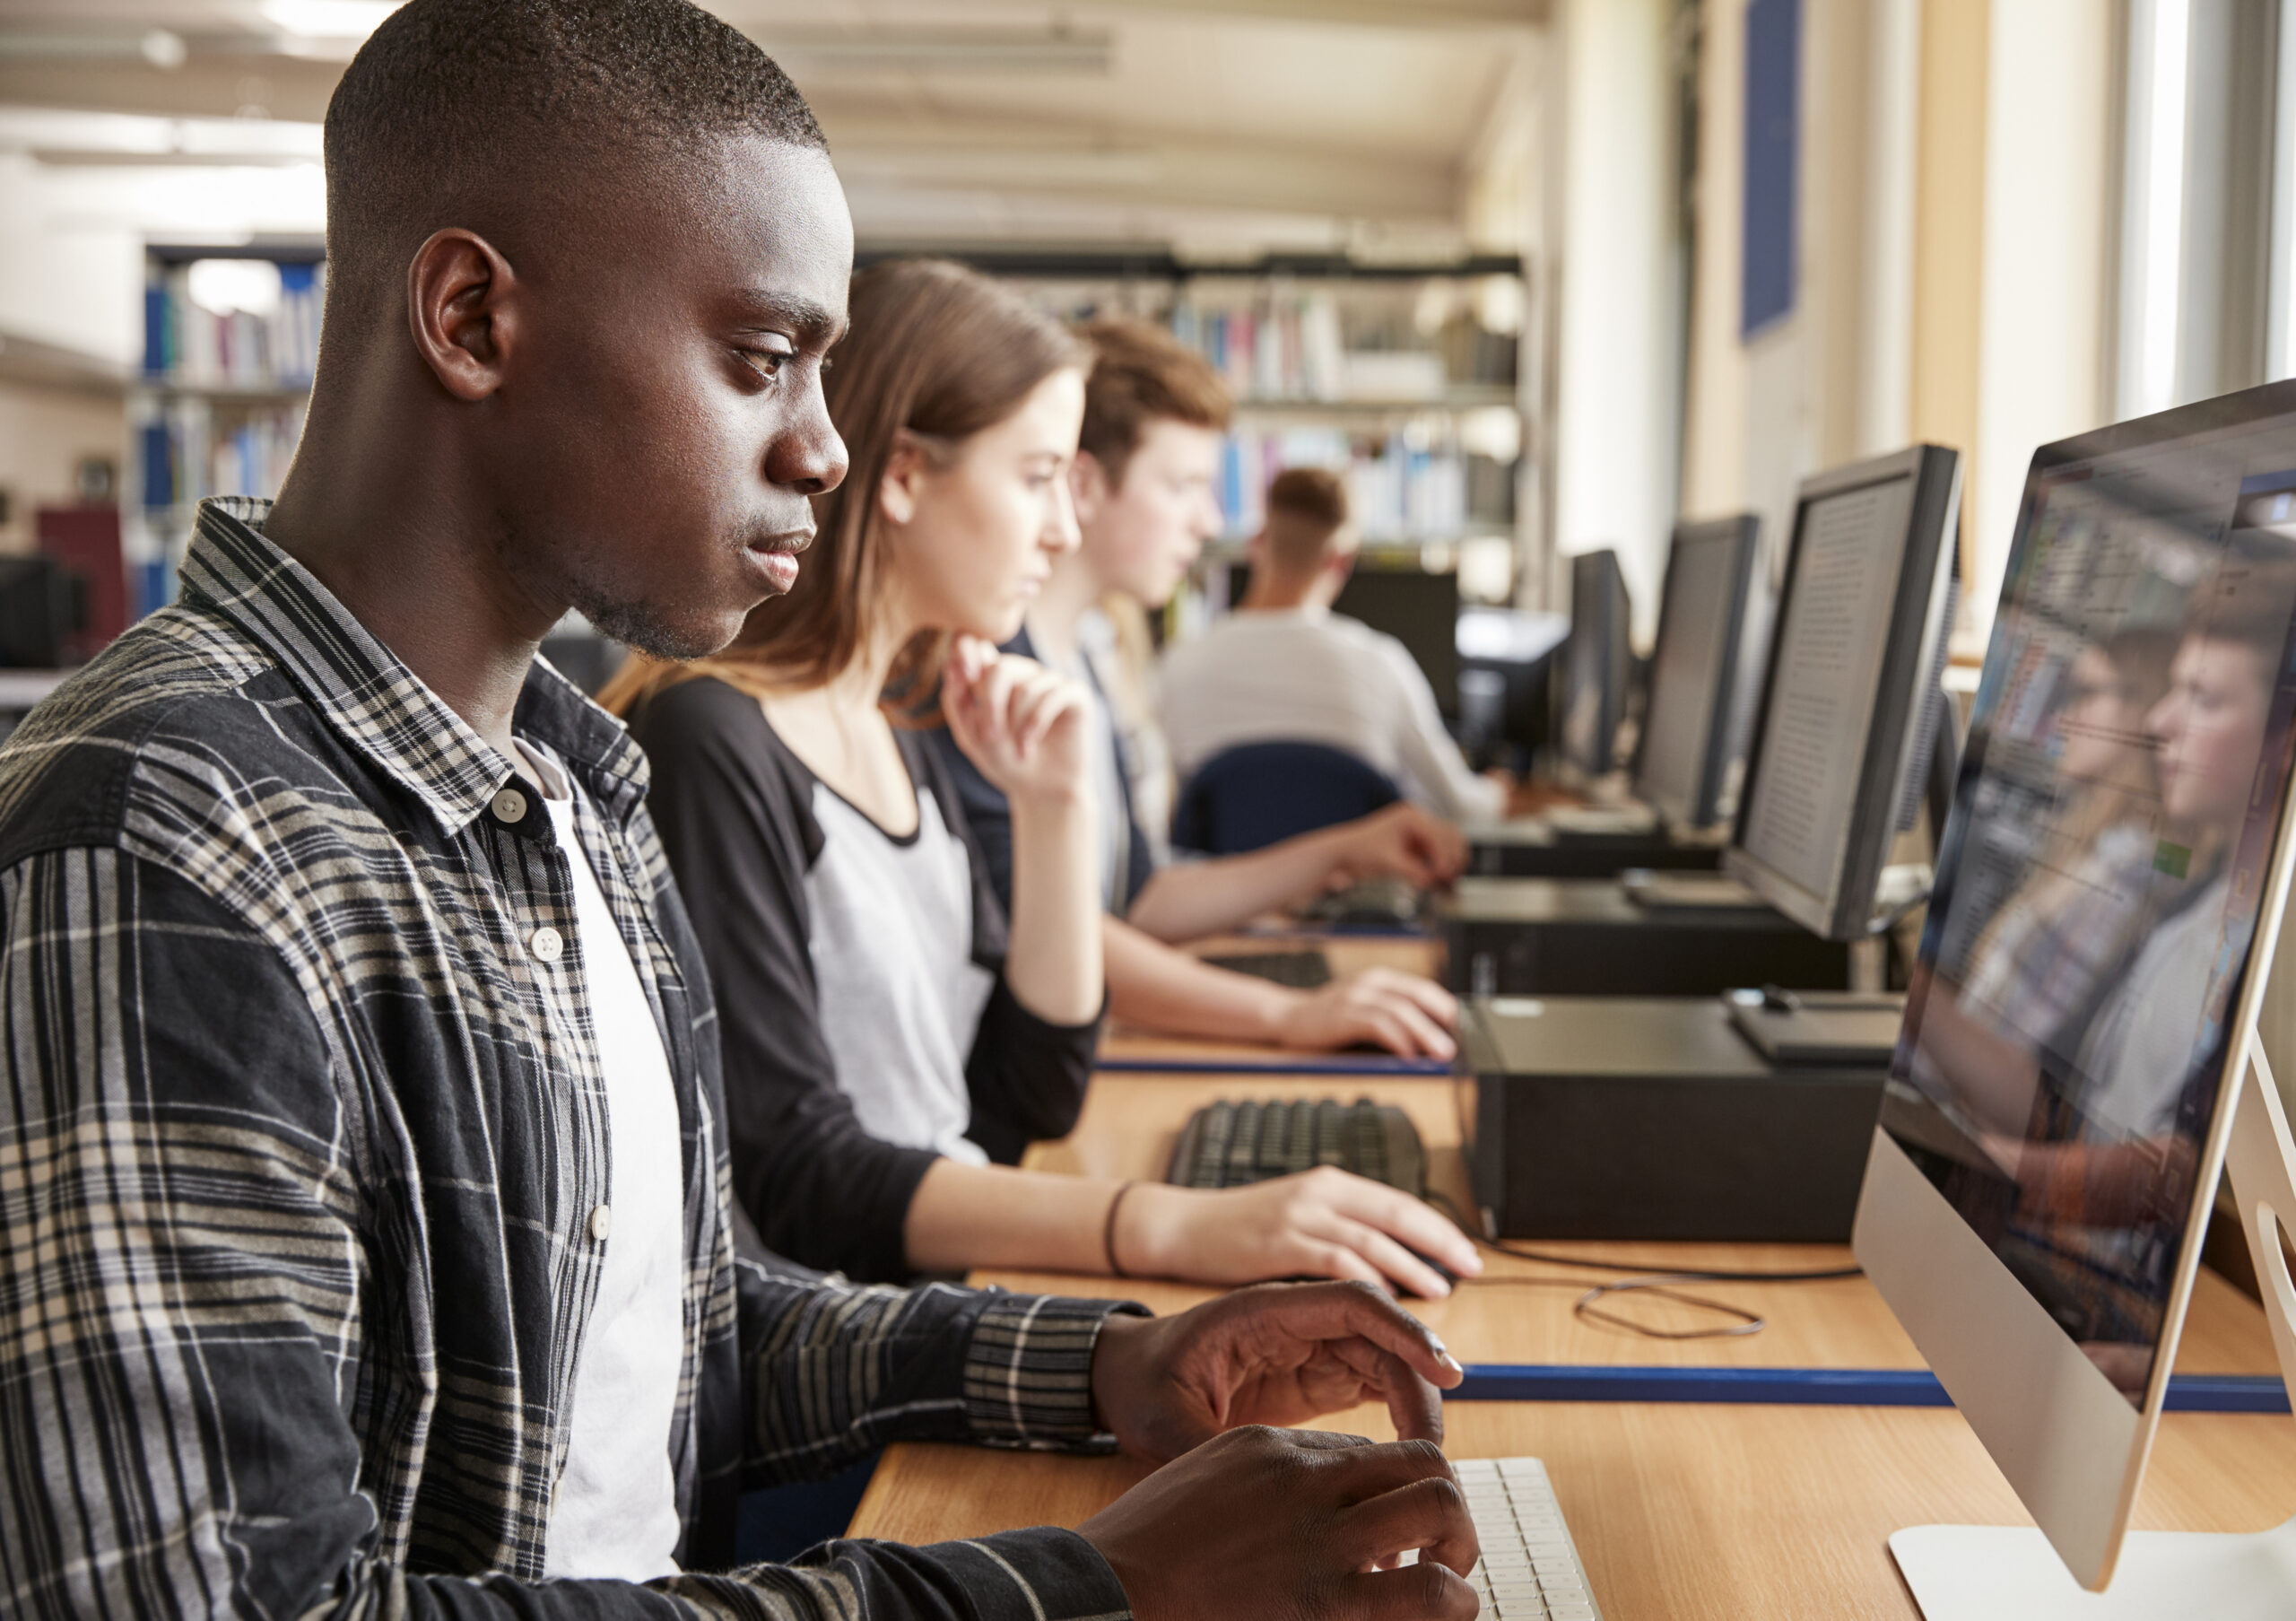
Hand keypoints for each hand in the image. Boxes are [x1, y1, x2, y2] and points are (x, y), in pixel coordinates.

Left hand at [939, 635, 1090, 807]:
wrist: (1043, 791)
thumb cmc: (1007, 763)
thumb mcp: (972, 737)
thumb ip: (958, 703)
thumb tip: (953, 667)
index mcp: (995, 679)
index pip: (977, 647)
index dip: (967, 649)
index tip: (962, 673)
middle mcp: (1023, 674)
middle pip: (1001, 668)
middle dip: (991, 705)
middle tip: (991, 737)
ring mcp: (1050, 682)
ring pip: (1026, 688)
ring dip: (1017, 724)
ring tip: (1019, 751)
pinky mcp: (1075, 694)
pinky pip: (1054, 695)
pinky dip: (1037, 722)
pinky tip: (1031, 744)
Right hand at [1079, 1427, 1478, 1620]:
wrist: (1108, 1594)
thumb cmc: (1146, 1548)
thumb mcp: (1206, 1477)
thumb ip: (1269, 1477)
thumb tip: (1333, 1487)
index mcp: (1274, 1448)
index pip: (1372, 1453)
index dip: (1391, 1496)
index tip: (1383, 1537)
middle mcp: (1307, 1482)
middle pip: (1425, 1463)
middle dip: (1447, 1507)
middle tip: (1436, 1552)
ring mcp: (1320, 1543)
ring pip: (1440, 1509)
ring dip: (1457, 1549)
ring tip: (1444, 1584)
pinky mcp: (1324, 1608)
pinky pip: (1424, 1594)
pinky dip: (1449, 1604)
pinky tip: (1429, 1617)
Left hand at [1088, 1279, 1466, 1460]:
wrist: (1126, 1379)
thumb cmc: (1142, 1384)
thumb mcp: (1163, 1421)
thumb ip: (1207, 1449)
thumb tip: (1251, 1493)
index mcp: (1264, 1311)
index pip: (1352, 1302)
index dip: (1404, 1330)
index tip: (1443, 1370)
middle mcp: (1297, 1321)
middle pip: (1381, 1333)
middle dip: (1418, 1378)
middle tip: (1432, 1444)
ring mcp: (1310, 1347)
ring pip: (1385, 1359)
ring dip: (1413, 1398)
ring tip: (1424, 1456)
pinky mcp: (1316, 1377)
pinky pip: (1373, 1382)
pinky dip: (1399, 1410)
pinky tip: (1408, 1450)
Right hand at [1118, 1168, 1484, 1298]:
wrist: (1181, 1229)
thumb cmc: (1238, 1236)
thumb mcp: (1296, 1225)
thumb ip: (1338, 1244)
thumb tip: (1391, 1286)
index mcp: (1329, 1185)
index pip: (1398, 1203)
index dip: (1437, 1229)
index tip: (1468, 1254)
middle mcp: (1320, 1194)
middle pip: (1396, 1215)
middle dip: (1439, 1243)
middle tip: (1471, 1270)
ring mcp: (1300, 1216)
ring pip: (1372, 1240)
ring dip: (1411, 1268)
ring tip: (1439, 1292)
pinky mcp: (1280, 1243)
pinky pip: (1337, 1261)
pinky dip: (1367, 1283)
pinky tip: (1386, 1305)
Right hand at [1278, 968, 1458, 1059]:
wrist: (1286, 1017)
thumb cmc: (1330, 1020)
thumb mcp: (1365, 1011)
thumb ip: (1393, 1017)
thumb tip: (1433, 1040)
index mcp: (1381, 980)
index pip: (1423, 989)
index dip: (1446, 1008)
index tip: (1466, 1030)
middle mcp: (1370, 983)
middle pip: (1416, 996)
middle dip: (1442, 1020)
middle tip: (1460, 1044)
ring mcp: (1355, 996)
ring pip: (1400, 1010)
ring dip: (1424, 1033)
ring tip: (1441, 1053)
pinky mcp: (1342, 1015)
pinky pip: (1377, 1024)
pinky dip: (1397, 1039)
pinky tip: (1408, 1053)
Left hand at [1324, 804, 1468, 889]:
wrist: (1346, 854)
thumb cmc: (1361, 852)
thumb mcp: (1387, 862)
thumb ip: (1411, 871)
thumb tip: (1431, 882)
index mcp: (1410, 816)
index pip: (1437, 834)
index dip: (1443, 856)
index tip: (1443, 875)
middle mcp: (1419, 819)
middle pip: (1450, 835)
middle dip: (1453, 858)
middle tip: (1449, 880)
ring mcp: (1421, 831)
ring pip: (1450, 843)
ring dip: (1453, 861)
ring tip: (1449, 881)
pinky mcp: (1420, 844)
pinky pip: (1440, 853)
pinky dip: (1443, 865)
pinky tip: (1442, 880)